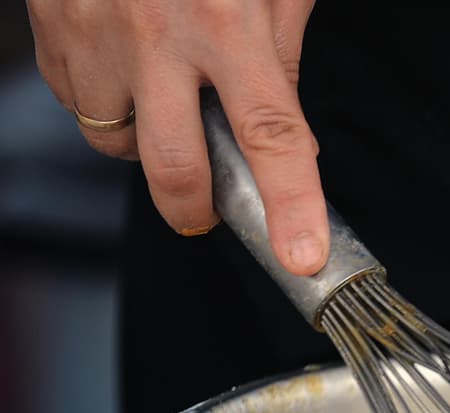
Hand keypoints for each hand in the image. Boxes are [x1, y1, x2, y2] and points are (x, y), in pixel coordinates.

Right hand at [25, 0, 327, 274]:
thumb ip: (279, 49)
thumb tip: (289, 137)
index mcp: (228, 21)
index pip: (271, 135)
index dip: (292, 206)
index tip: (303, 257)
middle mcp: (158, 34)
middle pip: (176, 168)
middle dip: (194, 209)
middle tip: (207, 210)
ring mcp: (96, 34)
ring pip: (117, 140)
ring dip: (145, 138)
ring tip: (164, 94)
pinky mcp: (51, 29)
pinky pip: (78, 100)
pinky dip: (105, 99)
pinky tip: (124, 61)